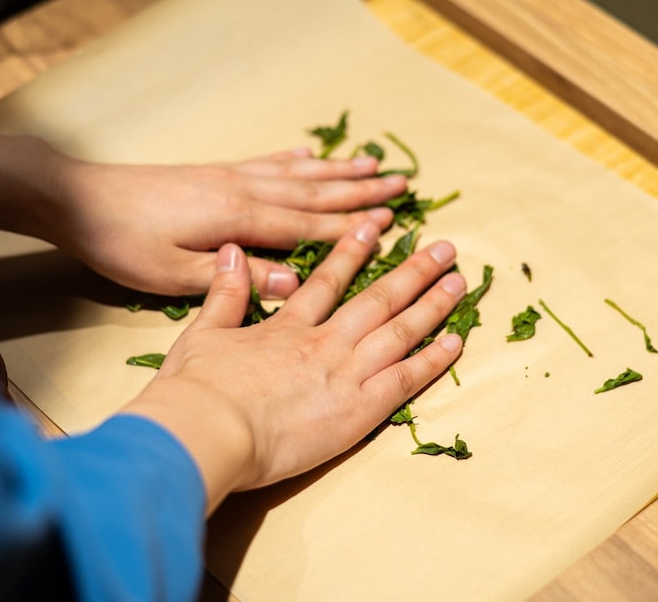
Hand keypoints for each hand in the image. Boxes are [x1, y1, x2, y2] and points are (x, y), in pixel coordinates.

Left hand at [50, 148, 407, 297]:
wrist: (78, 197)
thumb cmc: (122, 242)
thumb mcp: (173, 274)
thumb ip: (234, 278)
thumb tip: (292, 282)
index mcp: (237, 219)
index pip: (307, 226)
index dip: (351, 226)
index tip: (392, 220)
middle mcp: (242, 190)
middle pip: (313, 192)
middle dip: (359, 190)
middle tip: (402, 183)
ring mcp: (228, 176)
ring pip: (296, 173)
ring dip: (337, 171)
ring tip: (372, 163)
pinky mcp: (213, 173)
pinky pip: (266, 163)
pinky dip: (294, 160)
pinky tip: (309, 155)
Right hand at [122, 220, 466, 513]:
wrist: (207, 429)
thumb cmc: (197, 389)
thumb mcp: (203, 333)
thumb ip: (224, 292)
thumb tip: (233, 251)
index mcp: (288, 327)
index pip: (328, 282)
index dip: (353, 252)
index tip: (374, 229)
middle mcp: (324, 343)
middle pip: (378, 299)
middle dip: (414, 271)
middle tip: (443, 247)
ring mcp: (345, 374)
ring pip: (399, 331)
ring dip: (433, 304)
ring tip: (460, 281)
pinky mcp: (358, 411)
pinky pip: (405, 379)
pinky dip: (433, 359)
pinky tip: (456, 341)